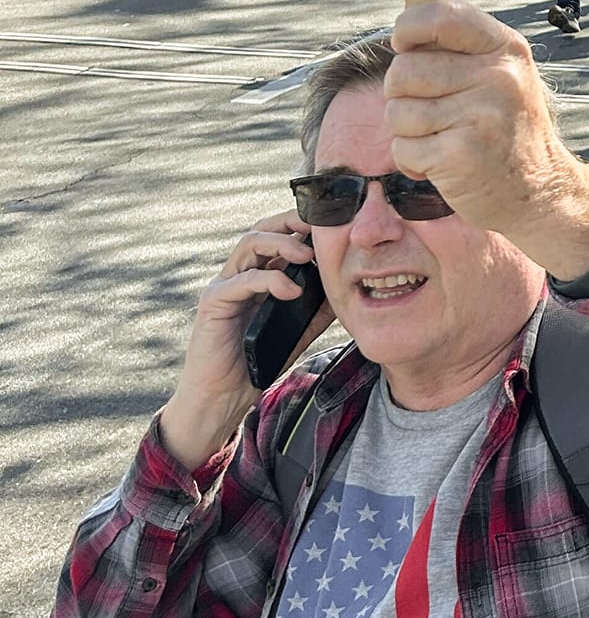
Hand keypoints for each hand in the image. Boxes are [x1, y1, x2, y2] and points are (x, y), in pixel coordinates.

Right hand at [163, 215, 330, 469]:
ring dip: (281, 243)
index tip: (332, 225)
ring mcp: (224, 285)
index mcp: (259, 277)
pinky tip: (292, 291)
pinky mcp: (213, 302)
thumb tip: (346, 290)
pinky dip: (270, 280)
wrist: (224, 396)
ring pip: (249, 245)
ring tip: (308, 255)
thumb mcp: (297, 331)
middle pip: (262, 229)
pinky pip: (242, 280)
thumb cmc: (257, 362)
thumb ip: (316, 310)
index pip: (278, 236)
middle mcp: (239, 274)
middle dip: (290, 221)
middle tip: (319, 225)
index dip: (302, 225)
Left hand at [383, 1, 588, 278]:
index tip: (403, 45)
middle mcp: (498, 76)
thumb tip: (403, 34)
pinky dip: (413, 162)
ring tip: (443, 140)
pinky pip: (402, 148)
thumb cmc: (507, 130)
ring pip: (397, 110)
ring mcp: (480, 115)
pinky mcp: (460, 153)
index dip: (409, 26)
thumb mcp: (503, 76)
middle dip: (402, 94)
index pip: (443, 15)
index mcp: (506, 49)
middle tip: (434, 113)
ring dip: (408, 132)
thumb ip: (461, 50)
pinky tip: (443, 164)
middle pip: (404, 69)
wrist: (541, 192)